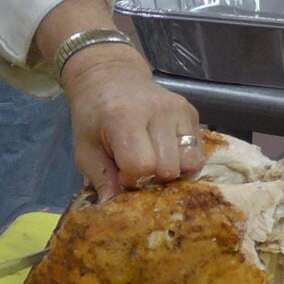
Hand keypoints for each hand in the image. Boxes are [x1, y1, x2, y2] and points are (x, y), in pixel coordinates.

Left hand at [62, 43, 204, 195]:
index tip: (121, 173)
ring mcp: (179, 110)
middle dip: (153, 177)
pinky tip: (166, 151)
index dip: (132, 178)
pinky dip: (184, 158)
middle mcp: (158, 111)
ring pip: (190, 162)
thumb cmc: (93, 116)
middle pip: (169, 168)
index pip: (142, 165)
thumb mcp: (85, 148)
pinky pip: (198, 150)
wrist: (110, 76)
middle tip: (138, 168)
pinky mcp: (192, 112)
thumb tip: (113, 207)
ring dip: (172, 170)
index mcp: (125, 118)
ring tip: (155, 161)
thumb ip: (101, 178)